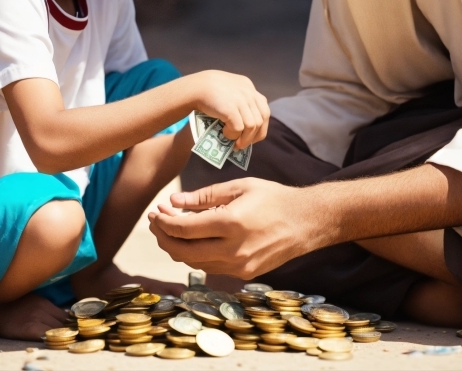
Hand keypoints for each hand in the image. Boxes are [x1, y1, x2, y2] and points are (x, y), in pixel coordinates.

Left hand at [148, 178, 308, 278]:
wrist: (305, 222)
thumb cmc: (272, 198)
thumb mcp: (239, 187)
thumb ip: (204, 196)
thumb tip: (174, 201)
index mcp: (232, 223)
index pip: (185, 229)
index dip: (164, 221)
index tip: (155, 211)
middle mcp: (234, 249)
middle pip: (183, 251)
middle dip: (163, 237)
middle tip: (155, 221)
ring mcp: (239, 266)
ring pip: (194, 263)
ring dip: (177, 247)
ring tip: (169, 228)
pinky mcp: (243, 274)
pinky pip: (209, 267)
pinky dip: (195, 254)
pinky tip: (191, 239)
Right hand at [190, 70, 269, 148]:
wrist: (195, 87)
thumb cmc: (207, 90)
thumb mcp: (228, 89)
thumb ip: (239, 98)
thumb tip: (246, 124)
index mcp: (248, 86)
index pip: (264, 110)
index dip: (260, 126)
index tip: (252, 136)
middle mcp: (248, 92)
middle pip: (261, 120)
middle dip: (254, 136)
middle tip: (243, 145)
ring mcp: (241, 100)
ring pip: (252, 126)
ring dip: (244, 139)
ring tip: (235, 144)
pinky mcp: (232, 109)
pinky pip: (239, 128)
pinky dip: (233, 135)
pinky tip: (224, 133)